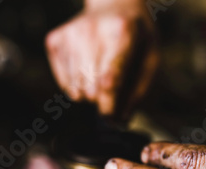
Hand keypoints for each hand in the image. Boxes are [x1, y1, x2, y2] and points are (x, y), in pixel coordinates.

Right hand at [45, 0, 157, 116]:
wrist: (113, 3)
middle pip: (90, 88)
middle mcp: (91, 31)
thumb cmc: (136, 37)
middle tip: (112, 95)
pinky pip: (63, 82)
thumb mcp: (151, 59)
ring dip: (89, 94)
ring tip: (100, 78)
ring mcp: (69, 35)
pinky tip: (87, 70)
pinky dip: (76, 85)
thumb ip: (139, 91)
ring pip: (74, 88)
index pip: (110, 79)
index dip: (109, 105)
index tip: (111, 119)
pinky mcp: (54, 40)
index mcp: (122, 32)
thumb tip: (119, 120)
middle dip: (101, 101)